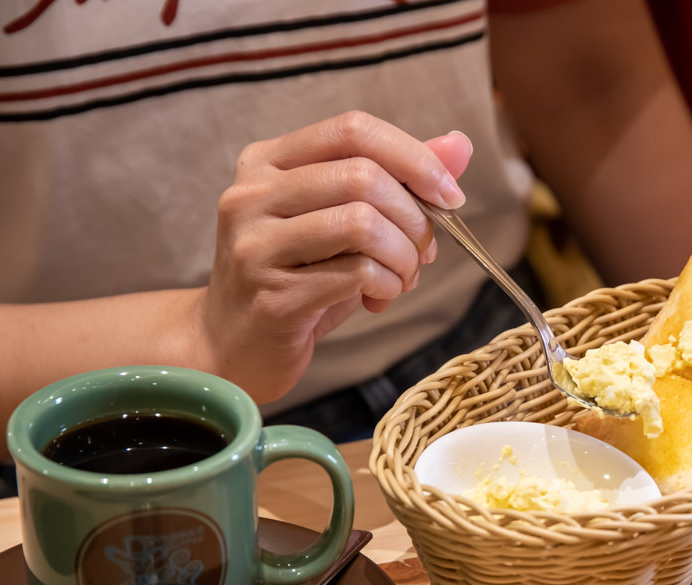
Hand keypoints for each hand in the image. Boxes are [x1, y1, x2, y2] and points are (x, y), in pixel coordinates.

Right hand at [199, 111, 472, 401]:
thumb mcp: (345, 222)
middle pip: (364, 177)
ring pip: (364, 224)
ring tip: (401, 278)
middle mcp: (251, 194)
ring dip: (404, 257)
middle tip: (423, 252)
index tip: (450, 195)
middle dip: (415, 218)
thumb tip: (458, 144)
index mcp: (267, 162)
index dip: (413, 156)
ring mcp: (256, 244)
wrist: (233, 348)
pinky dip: (388, 286)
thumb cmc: (298, 279)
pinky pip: (357, 274)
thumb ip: (397, 181)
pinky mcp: (272, 295)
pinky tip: (379, 299)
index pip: (352, 130)